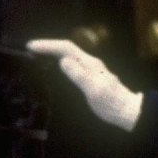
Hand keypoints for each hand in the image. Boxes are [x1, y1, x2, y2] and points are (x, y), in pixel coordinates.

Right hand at [27, 38, 142, 130]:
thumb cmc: (111, 102)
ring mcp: (91, 70)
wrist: (127, 111)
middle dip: (48, 46)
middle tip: (30, 49)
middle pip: (66, 49)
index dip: (48, 45)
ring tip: (37, 55)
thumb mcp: (93, 90)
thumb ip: (79, 75)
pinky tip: (54, 67)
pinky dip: (59, 61)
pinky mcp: (91, 78)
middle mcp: (89, 63)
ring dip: (53, 52)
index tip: (31, 46)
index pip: (66, 48)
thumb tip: (63, 60)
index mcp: (89, 63)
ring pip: (69, 55)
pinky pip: (71, 64)